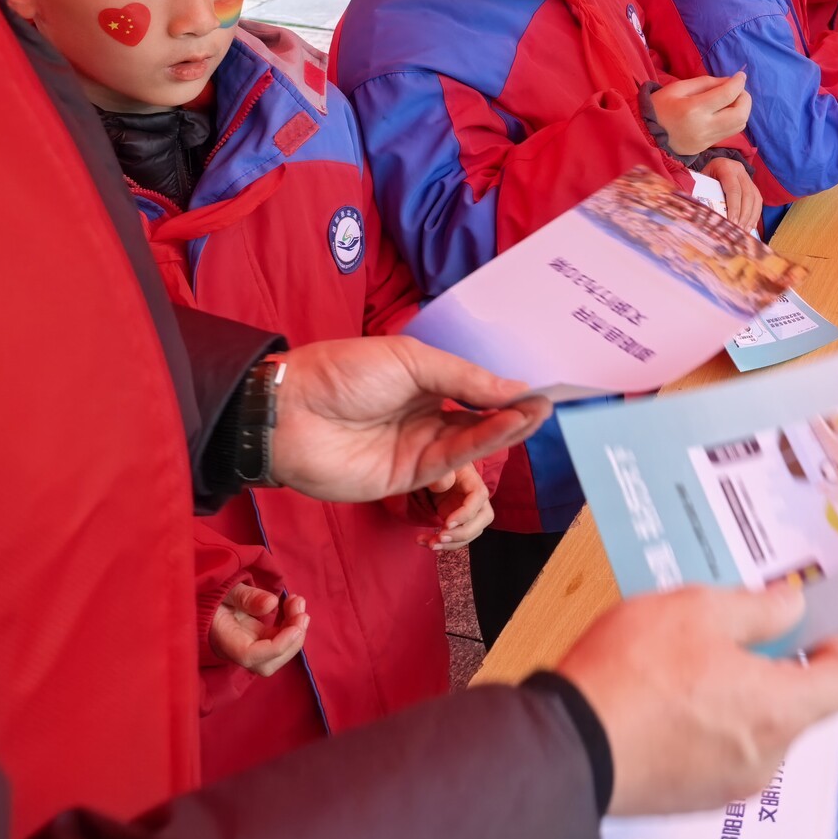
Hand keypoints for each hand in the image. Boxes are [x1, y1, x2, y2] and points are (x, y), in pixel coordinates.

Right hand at [209, 585, 307, 675]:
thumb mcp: (226, 590)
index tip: (296, 628)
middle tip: (301, 611)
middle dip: (292, 641)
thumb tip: (271, 604)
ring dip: (295, 631)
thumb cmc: (212, 593)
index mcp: (224, 638)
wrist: (205, 599)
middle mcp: (236, 650)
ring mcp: (248, 647)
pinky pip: (278, 641)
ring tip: (297, 601)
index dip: (277, 646)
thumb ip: (245, 596)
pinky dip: (291, 626)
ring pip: (277, 654)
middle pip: (267, 663)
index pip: (250, 655)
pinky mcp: (257, 640)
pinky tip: (293, 604)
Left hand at [269, 336, 551, 502]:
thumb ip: (464, 378)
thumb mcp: (410, 360)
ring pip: (472, 442)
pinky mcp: (408, 478)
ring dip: (505, 429)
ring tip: (535, 414)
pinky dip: (484, 444)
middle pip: (479, 418)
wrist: (290, 412)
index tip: (541, 385)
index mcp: (422, 381)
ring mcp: (417, 447)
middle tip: (548, 403)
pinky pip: (453, 461)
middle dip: (514, 411)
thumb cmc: (342, 372)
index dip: (506, 388)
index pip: (475, 387)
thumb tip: (515, 388)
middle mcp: (425, 415)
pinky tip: (509, 425)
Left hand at [418, 465, 493, 550]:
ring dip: (452, 543)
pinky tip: (427, 543)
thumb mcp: (436, 468)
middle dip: (463, 533)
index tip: (446, 523)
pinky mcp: (460, 522)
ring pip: (472, 532)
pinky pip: (459, 537)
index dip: (466, 513)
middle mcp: (476, 497)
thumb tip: (444, 483)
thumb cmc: (436, 468)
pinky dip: (445, 544)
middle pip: (484, 518)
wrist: (432, 474)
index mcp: (472, 479)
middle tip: (440, 537)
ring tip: (431, 544)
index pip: (479, 496)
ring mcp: (470, 511)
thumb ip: (439, 475)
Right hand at [557, 585, 837, 816]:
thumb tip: (790, 605)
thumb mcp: (699, 609)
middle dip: (770, 662)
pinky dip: (706, 720)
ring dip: (733, 690)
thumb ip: (760, 607)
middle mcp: (765, 756)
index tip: (810, 625)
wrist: (569, 743)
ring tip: (683, 661)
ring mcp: (729, 783)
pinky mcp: (694, 794)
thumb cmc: (629, 678)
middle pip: (797, 701)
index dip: (833, 643)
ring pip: (755, 724)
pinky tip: (665, 695)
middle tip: (728, 632)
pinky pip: (720, 748)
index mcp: (779, 709)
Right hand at [651, 73, 751, 154]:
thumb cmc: (659, 106)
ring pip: (739, 126)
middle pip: (740, 115)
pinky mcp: (707, 146)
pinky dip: (734, 119)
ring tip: (733, 99)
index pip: (727, 95)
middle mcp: (704, 127)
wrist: (646, 135)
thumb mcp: (678, 87)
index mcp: (694, 109)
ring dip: (742, 110)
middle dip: (745, 99)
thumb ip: (706, 83)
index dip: (738, 83)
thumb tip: (729, 82)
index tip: (741, 75)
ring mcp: (706, 140)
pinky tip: (726, 110)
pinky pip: (729, 132)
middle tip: (739, 89)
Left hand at [702, 156, 763, 233]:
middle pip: (747, 195)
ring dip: (751, 217)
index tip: (732, 223)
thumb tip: (700, 215)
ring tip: (744, 231)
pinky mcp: (753, 185)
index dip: (734, 207)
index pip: (733, 189)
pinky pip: (758, 201)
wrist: (714, 166)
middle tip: (738, 230)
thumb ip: (701, 194)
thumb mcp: (701, 181)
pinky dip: (755, 215)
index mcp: (725, 167)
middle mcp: (739, 170)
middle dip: (744, 215)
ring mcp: (748, 177)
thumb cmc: (705, 176)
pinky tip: (750, 227)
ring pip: (755, 199)